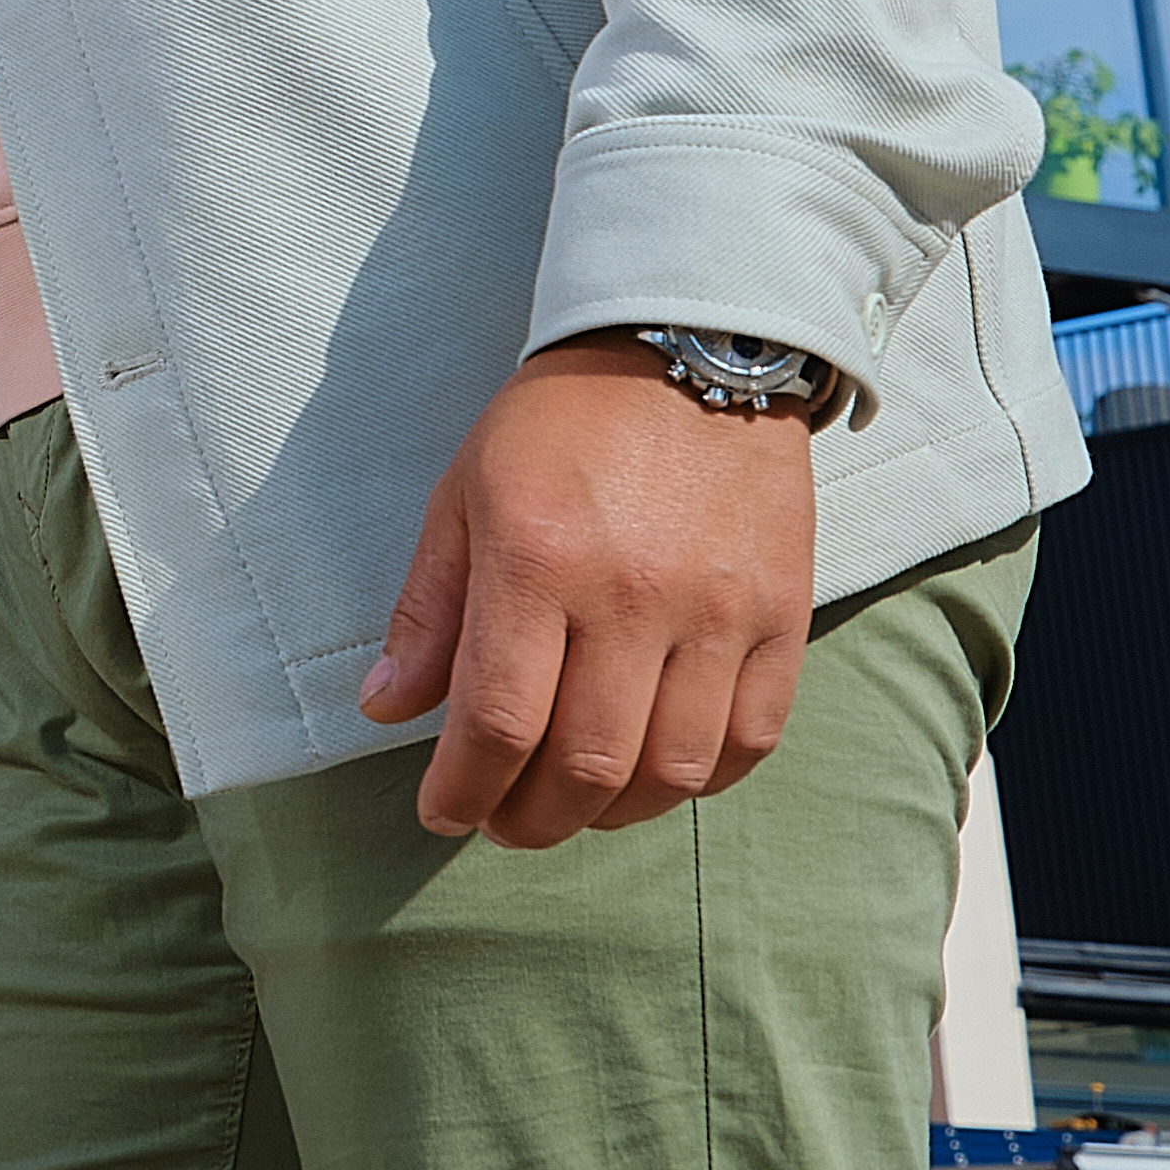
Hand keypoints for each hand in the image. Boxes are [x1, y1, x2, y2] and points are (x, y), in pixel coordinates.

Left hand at [362, 339, 821, 845]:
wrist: (691, 348)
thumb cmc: (561, 423)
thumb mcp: (464, 494)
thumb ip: (429, 610)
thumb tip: (386, 711)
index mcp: (538, 560)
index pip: (498, 720)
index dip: (464, 789)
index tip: (442, 812)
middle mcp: (634, 596)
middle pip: (587, 764)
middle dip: (532, 818)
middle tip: (503, 820)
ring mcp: (719, 612)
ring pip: (672, 770)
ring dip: (614, 812)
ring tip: (574, 803)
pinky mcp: (783, 617)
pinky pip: (751, 740)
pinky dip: (700, 779)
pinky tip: (657, 773)